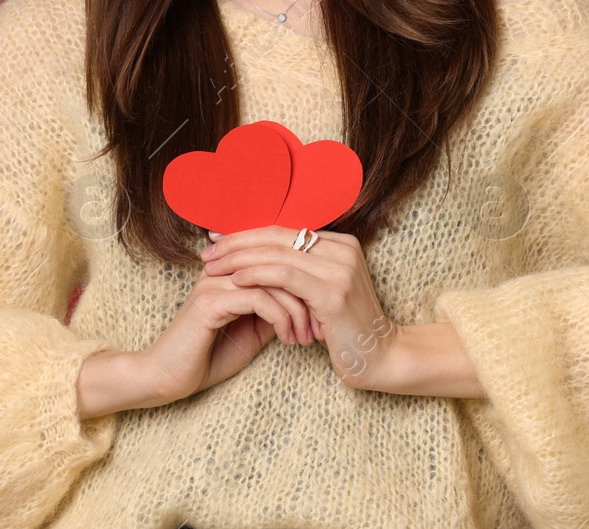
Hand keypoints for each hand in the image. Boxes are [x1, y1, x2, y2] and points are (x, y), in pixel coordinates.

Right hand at [140, 266, 317, 405]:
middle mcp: (223, 269)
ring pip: (273, 281)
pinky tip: (287, 339)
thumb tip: (308, 302)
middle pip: (280, 264)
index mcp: (233, 271)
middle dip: (307, 296)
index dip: (306, 283)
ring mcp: (215, 283)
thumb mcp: (254, 331)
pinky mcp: (210, 302)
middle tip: (321, 325)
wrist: (168, 378)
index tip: (324, 314)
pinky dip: (280, 319)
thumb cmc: (210, 356)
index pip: (279, 259)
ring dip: (297, 311)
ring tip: (306, 338)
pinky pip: (258, 299)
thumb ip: (275, 310)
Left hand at [201, 225, 402, 389]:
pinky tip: (236, 281)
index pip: (284, 229)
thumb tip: (257, 257)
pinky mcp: (333, 293)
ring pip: (277, 253)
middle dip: (237, 242)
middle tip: (208, 251)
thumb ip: (301, 272)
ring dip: (239, 259)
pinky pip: (285, 276)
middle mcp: (342, 249)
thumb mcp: (323, 292)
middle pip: (278, 236)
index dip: (248, 233)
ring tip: (213, 267)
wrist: (381, 358)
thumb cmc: (346, 329)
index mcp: (341, 243)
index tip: (218, 240)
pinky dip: (257, 275)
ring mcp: (340, 269)